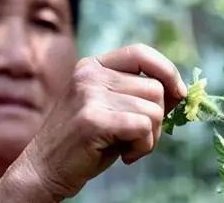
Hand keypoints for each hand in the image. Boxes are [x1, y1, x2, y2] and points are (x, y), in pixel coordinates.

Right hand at [20, 43, 185, 199]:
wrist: (43, 170)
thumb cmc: (84, 142)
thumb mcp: (111, 108)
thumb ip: (137, 95)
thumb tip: (180, 91)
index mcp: (93, 66)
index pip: (141, 52)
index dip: (167, 70)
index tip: (178, 93)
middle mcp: (90, 75)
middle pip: (154, 87)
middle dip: (158, 118)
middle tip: (138, 137)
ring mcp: (89, 95)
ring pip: (153, 109)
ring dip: (151, 137)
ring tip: (128, 147)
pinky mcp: (92, 120)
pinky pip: (143, 126)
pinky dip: (143, 146)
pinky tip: (125, 156)